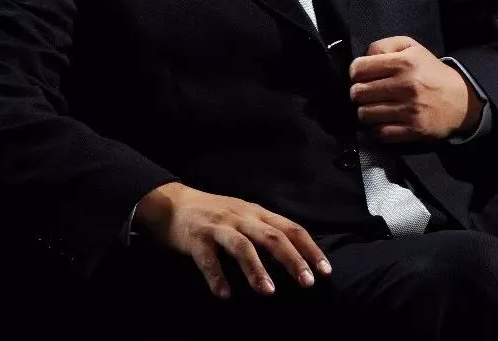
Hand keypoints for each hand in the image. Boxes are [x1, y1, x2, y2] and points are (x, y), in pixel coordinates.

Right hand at [132, 182, 331, 298]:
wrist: (171, 203)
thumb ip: (266, 229)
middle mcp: (241, 217)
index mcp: (256, 213)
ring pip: (242, 246)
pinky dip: (217, 277)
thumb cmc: (214, 213)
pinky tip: (224, 294)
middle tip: (307, 283)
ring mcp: (219, 227)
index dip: (310, 248)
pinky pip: (208, 259)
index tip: (326, 271)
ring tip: (268, 292)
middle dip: (292, 259)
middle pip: (272, 236)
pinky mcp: (196, 238)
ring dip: (256, 269)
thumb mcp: (244, 215)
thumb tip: (297, 253)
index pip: (290, 228)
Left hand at [349, 36, 483, 142]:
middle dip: (358, 93)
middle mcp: (405, 86)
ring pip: (365, 114)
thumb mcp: (411, 48)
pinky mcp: (413, 130)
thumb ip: (384, 46)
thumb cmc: (430, 71)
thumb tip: (364, 58)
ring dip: (365, 112)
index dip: (355, 73)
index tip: (360, 76)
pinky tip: (382, 122)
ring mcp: (410, 110)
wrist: (461, 99)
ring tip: (373, 108)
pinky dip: (376, 130)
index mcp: (403, 63)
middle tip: (366, 94)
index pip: (359, 69)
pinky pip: (379, 133)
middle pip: (358, 93)